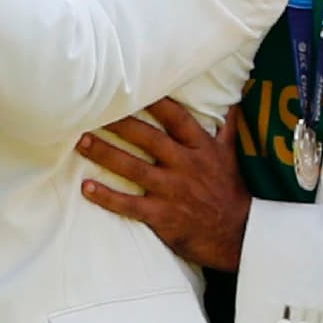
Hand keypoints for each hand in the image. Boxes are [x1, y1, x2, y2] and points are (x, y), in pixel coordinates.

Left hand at [75, 97, 251, 271]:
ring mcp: (174, 191)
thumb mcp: (231, 157)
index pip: (177, 118)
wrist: (240, 236)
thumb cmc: (231, 191)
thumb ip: (228, 128)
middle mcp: (186, 166)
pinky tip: (86, 188)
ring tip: (81, 141)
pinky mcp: (163, 216)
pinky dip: (107, 197)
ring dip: (105, 154)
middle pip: (148, 138)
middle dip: (120, 123)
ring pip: (134, 168)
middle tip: (92, 110)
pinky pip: (130, 205)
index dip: (155, 101)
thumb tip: (234, 100)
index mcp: (202, 149)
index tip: (132, 86)